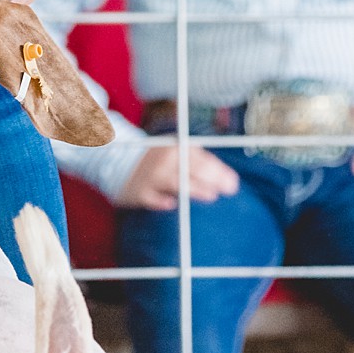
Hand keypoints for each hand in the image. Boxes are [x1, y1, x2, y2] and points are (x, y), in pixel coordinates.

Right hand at [117, 142, 239, 209]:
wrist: (120, 166)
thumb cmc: (159, 164)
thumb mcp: (177, 155)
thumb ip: (199, 164)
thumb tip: (228, 179)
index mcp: (176, 148)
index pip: (202, 158)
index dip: (219, 170)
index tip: (233, 182)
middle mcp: (164, 159)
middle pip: (192, 168)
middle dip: (213, 178)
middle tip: (229, 189)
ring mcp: (152, 176)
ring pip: (176, 182)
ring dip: (194, 188)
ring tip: (211, 195)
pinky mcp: (141, 192)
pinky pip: (153, 198)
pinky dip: (162, 201)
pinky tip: (172, 204)